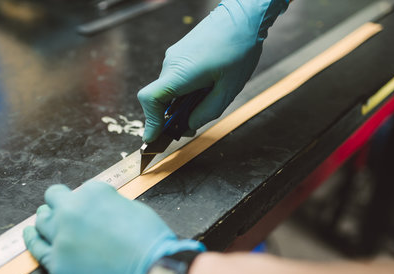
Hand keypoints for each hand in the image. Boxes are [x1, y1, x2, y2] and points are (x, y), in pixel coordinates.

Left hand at [23, 181, 204, 273]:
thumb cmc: (150, 244)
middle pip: (54, 200)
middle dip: (60, 205)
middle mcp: (72, 211)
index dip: (85, 203)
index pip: (80, 191)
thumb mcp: (134, 209)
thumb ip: (110, 206)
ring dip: (46, 221)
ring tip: (47, 224)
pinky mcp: (57, 264)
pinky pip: (36, 249)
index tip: (89, 211)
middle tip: (66, 214)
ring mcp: (61, 238)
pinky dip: (32, 239)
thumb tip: (100, 213)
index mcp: (94, 193)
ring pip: (41, 222)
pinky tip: (31, 235)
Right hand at [137, 0, 288, 142]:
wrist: (243, 15)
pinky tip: (206, 88)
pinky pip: (175, 79)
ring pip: (169, 90)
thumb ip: (206, 112)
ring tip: (207, 100)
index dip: (149, 121)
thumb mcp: (228, 89)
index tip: (153, 137)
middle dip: (172, 117)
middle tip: (192, 127)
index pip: (150, 100)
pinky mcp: (180, 54)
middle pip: (160, 99)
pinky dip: (184, 91)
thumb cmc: (239, 48)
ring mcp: (174, 57)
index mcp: (180, 73)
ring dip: (181, 103)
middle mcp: (171, 64)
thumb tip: (188, 125)